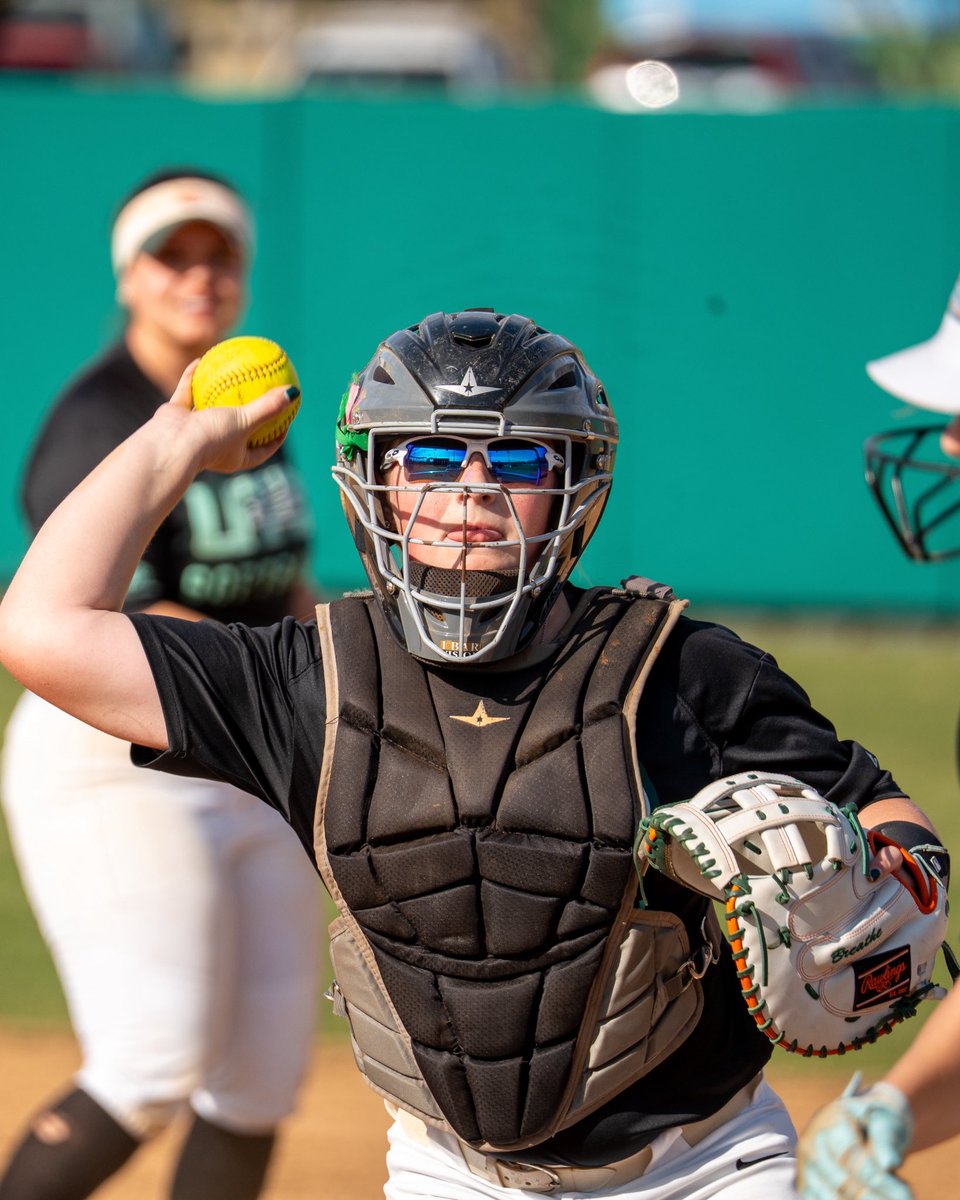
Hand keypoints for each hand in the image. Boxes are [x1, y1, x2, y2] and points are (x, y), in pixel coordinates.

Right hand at [159, 361, 297, 474]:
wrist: (171, 445)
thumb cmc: (212, 437)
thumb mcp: (246, 421)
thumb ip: (268, 408)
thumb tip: (293, 393)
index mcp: (235, 457)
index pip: (262, 449)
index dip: (277, 436)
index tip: (287, 420)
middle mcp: (215, 445)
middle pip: (238, 428)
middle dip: (249, 412)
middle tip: (263, 394)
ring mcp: (195, 431)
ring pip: (210, 408)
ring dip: (219, 392)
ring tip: (232, 372)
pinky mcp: (177, 416)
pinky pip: (187, 392)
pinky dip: (193, 377)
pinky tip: (202, 359)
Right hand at [797, 1074, 913, 1199]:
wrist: (861, 1124)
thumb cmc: (878, 1122)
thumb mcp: (887, 1120)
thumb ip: (886, 1139)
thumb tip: (890, 1163)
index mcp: (829, 1121)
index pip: (852, 1159)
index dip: (880, 1182)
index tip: (908, 1194)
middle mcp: (811, 1143)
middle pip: (843, 1184)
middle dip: (877, 1199)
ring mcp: (806, 1165)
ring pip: (832, 1198)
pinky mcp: (805, 1184)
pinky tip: (873, 1199)